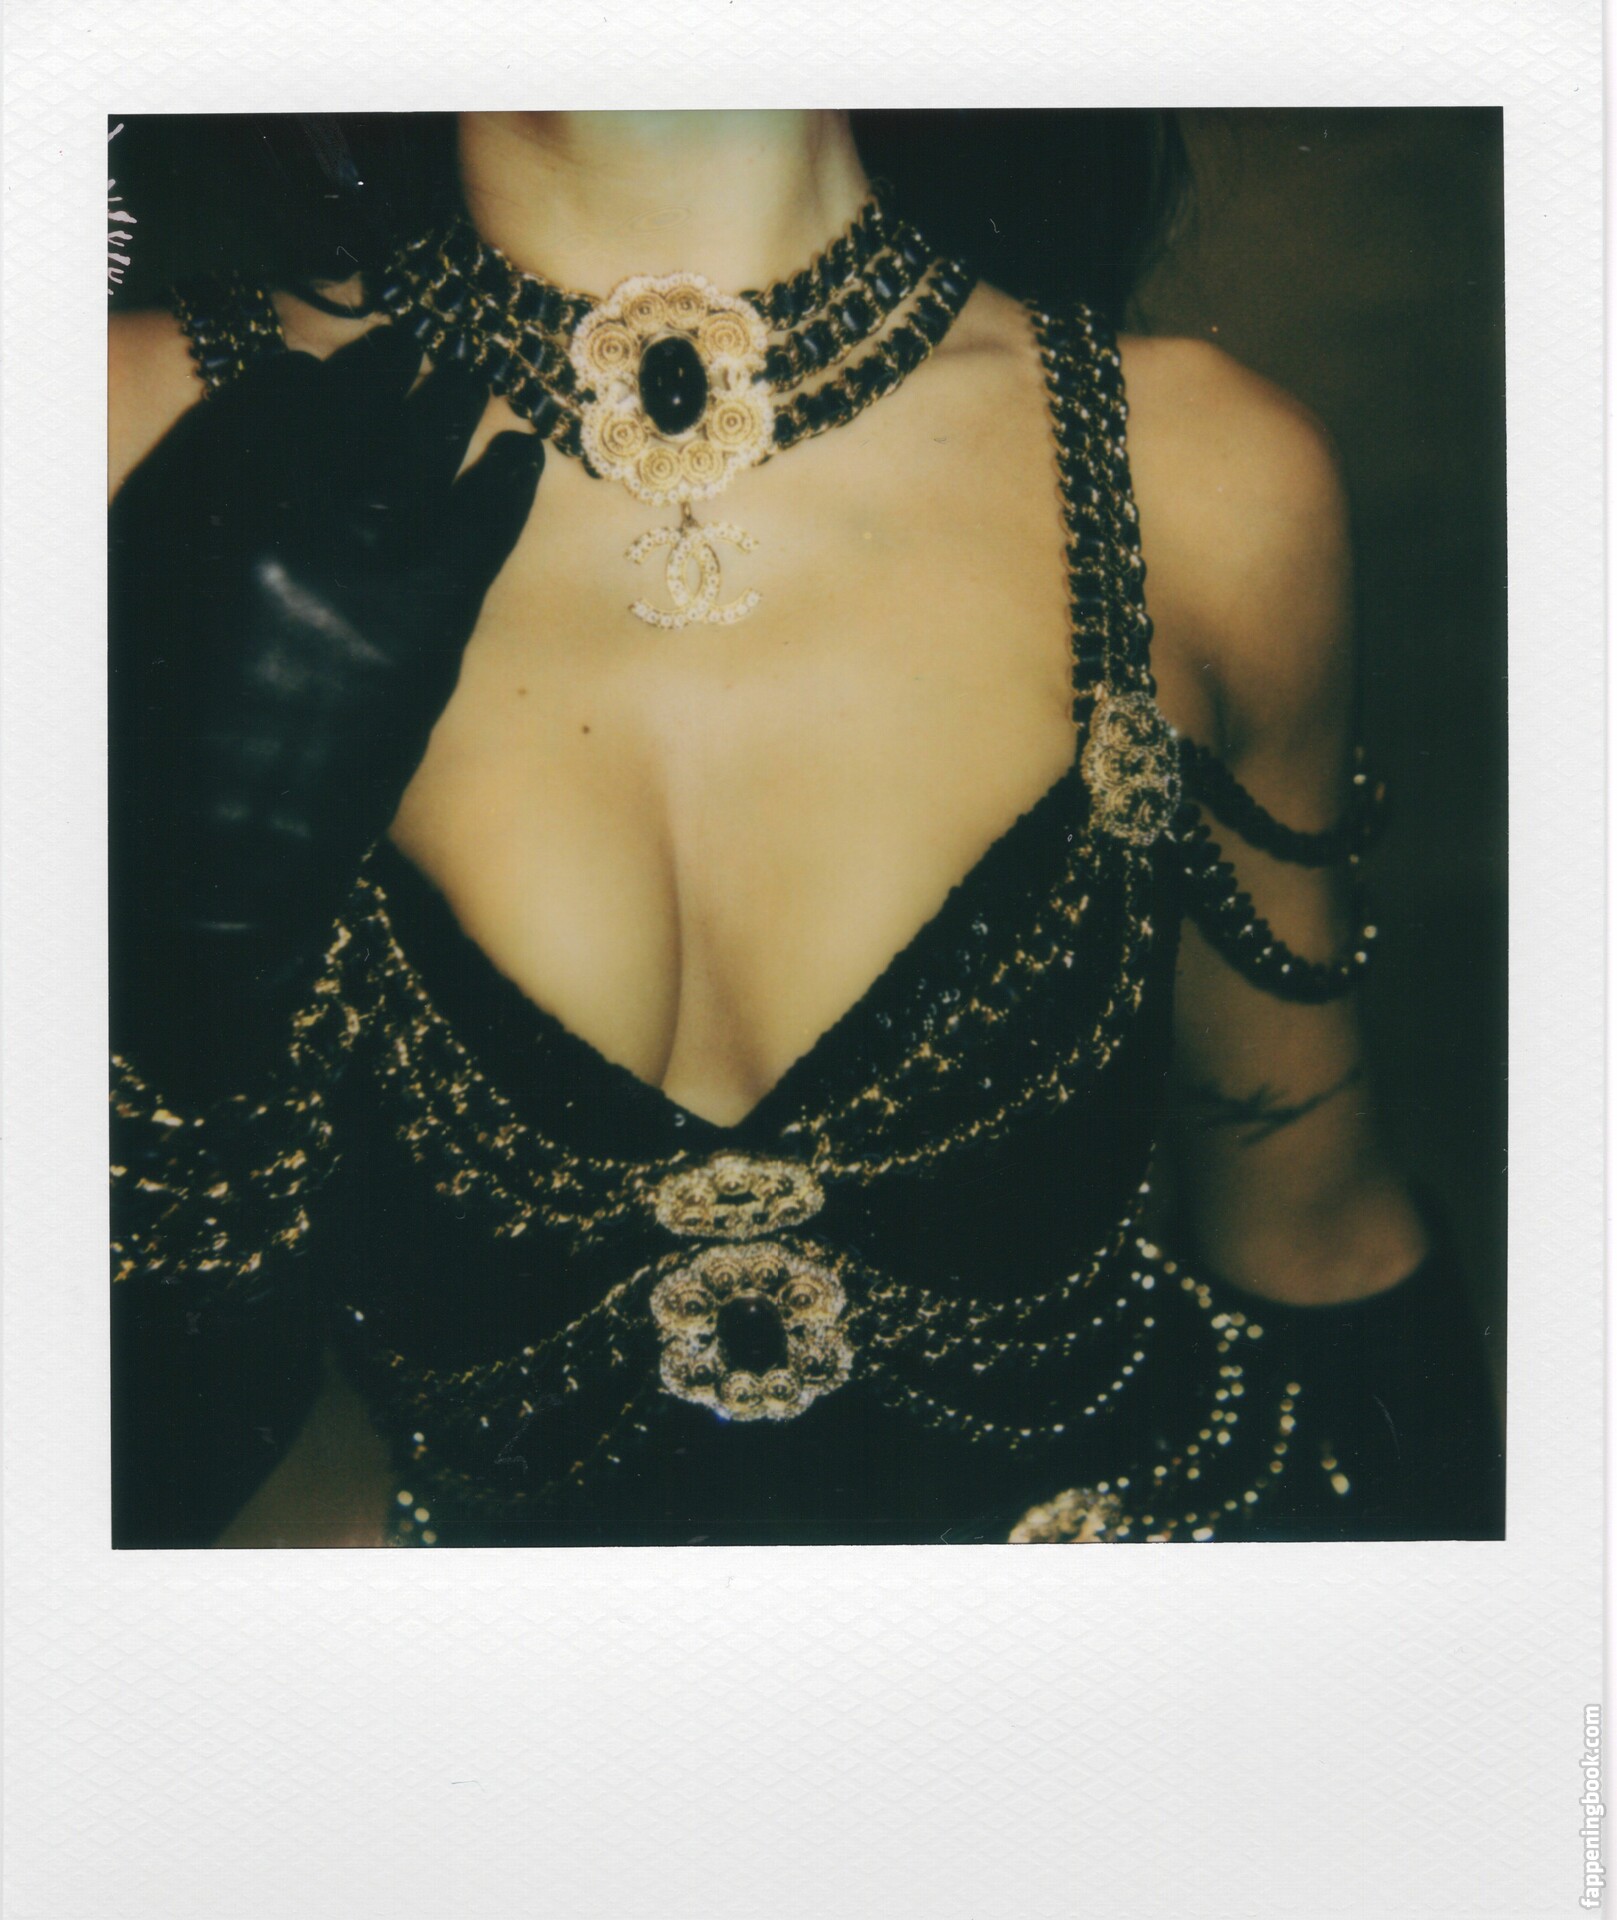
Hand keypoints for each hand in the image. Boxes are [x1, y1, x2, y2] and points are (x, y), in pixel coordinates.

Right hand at [110, 322, 544, 1103]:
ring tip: (472, 376)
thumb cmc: (177, 734)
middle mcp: (279, 530)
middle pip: (347, 417)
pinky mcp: (422, 635)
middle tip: (417, 348)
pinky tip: (518, 459)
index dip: (310, 384)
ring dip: (447, 408)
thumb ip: (210, 510)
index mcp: (199, 515)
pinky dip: (496, 489)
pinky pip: (472, 535)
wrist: (229, 853)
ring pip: (416, 460)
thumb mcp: (161, 597)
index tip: (333, 371)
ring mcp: (358, 579)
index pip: (269, 409)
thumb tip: (273, 440)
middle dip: (387, 373)